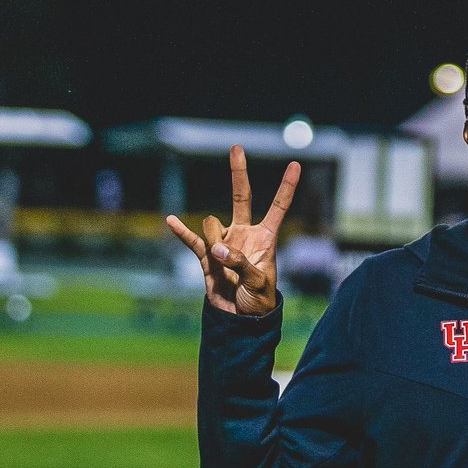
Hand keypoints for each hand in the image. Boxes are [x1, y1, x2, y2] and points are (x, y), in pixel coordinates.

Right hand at [165, 144, 300, 315]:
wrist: (239, 320)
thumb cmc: (258, 301)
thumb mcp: (259, 282)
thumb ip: (240, 262)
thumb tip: (217, 248)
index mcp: (265, 239)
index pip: (277, 208)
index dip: (286, 187)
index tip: (295, 164)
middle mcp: (244, 235)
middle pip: (240, 197)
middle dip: (238, 173)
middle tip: (237, 147)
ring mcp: (223, 243)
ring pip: (212, 226)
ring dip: (215, 244)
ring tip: (222, 267)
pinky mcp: (205, 257)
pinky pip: (192, 241)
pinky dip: (182, 232)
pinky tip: (171, 221)